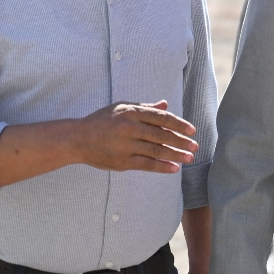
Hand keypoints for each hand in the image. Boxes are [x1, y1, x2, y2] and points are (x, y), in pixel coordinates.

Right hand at [71, 101, 197, 173]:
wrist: (78, 139)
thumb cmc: (102, 121)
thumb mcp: (122, 108)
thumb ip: (144, 108)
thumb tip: (165, 104)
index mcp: (132, 112)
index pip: (161, 118)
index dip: (179, 124)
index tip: (192, 131)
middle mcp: (130, 128)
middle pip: (161, 135)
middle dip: (181, 142)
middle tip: (195, 147)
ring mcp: (126, 145)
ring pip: (156, 151)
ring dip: (175, 155)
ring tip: (189, 158)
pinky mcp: (122, 161)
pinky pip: (146, 165)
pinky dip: (161, 167)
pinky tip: (174, 168)